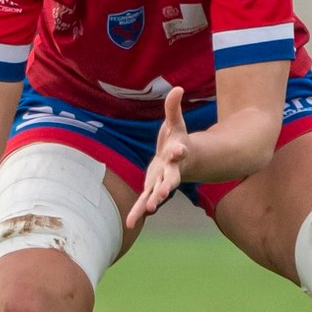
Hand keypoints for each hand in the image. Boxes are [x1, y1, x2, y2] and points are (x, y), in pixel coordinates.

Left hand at [127, 87, 190, 229]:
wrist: (181, 159)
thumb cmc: (177, 139)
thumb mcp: (175, 123)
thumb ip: (173, 108)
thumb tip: (177, 87)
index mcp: (178, 152)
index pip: (179, 150)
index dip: (179, 150)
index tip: (180, 149)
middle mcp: (172, 169)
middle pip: (171, 178)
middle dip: (168, 184)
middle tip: (165, 191)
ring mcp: (163, 180)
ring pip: (158, 192)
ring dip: (153, 200)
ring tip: (149, 208)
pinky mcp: (153, 187)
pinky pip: (145, 200)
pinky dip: (138, 211)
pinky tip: (130, 223)